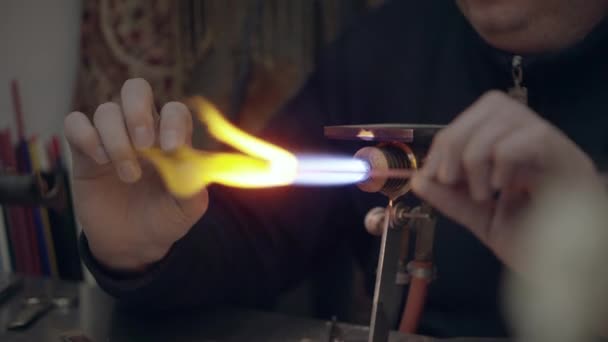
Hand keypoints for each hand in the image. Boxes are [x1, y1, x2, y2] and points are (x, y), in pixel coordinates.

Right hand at [64, 78, 207, 271]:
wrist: (132, 244)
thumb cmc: (164, 219)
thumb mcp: (186, 210)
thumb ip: (194, 188)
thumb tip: (193, 165)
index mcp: (171, 138)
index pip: (174, 110)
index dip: (173, 121)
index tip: (173, 148)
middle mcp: (141, 131)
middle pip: (136, 90)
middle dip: (138, 112)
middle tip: (144, 145)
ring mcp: (111, 137)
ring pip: (106, 110)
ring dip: (117, 140)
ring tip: (129, 175)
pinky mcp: (84, 151)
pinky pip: (75, 123)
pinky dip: (86, 136)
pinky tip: (99, 160)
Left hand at [411, 91, 600, 269]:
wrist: (573, 271)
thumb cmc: (533, 243)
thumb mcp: (482, 219)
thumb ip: (451, 199)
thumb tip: (418, 178)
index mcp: (515, 148)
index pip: (478, 116)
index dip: (448, 139)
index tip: (435, 175)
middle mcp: (535, 138)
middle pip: (491, 104)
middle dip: (456, 140)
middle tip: (452, 180)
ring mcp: (554, 145)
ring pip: (506, 114)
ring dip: (477, 154)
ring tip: (483, 194)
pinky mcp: (568, 158)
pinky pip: (531, 135)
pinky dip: (503, 159)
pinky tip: (503, 189)